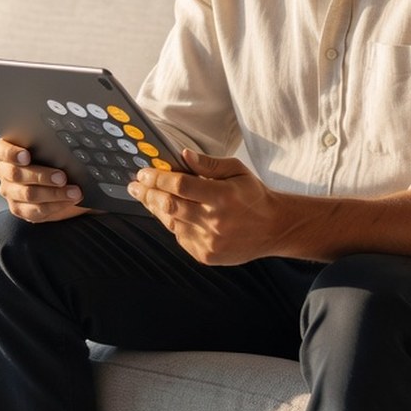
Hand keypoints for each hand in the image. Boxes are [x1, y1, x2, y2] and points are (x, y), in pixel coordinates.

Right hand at [0, 138, 89, 222]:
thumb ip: (47, 144)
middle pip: (15, 174)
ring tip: (73, 191)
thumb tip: (62, 147)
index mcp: (4, 151)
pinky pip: (35, 210)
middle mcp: (3, 171)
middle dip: (41, 176)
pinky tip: (69, 200)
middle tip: (62, 177)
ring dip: (54, 193)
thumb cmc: (52, 155)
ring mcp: (10, 191)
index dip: (10, 153)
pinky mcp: (20, 209)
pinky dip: (55, 205)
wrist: (62, 178)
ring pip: (27, 194)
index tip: (26, 156)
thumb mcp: (48, 145)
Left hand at [128, 149, 282, 264]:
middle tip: (136, 186)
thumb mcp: (237, 170)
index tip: (144, 173)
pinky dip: (173, 225)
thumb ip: (209, 164)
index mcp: (222, 196)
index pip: (180, 185)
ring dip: (156, 209)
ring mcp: (210, 241)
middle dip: (148, 193)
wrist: (274, 228)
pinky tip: (170, 214)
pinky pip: (180, 237)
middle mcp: (215, 221)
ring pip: (171, 223)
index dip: (158, 178)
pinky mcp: (206, 255)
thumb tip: (183, 155)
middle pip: (170, 205)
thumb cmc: (253, 196)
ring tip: (147, 197)